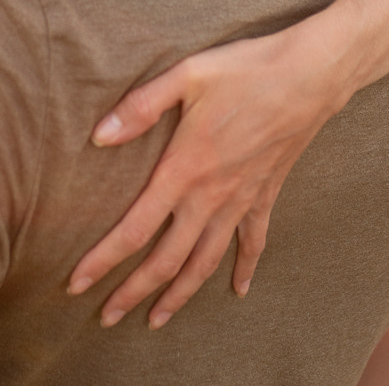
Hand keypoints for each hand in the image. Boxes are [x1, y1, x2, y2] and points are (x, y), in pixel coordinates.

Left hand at [66, 23, 352, 328]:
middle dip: (134, 292)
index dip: (104, 260)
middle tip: (108, 317)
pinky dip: (244, 268)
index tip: (77, 284)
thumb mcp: (186, 76)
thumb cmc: (245, 70)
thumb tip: (100, 136)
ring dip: (180, 294)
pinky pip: (254, 241)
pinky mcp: (266, 193)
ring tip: (157, 318)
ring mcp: (241, 199)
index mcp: (184, 169)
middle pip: (167, 259)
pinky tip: (238, 290)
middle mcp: (211, 195)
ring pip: (206, 262)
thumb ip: (141, 106)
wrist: (310, 75)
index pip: (135, 229)